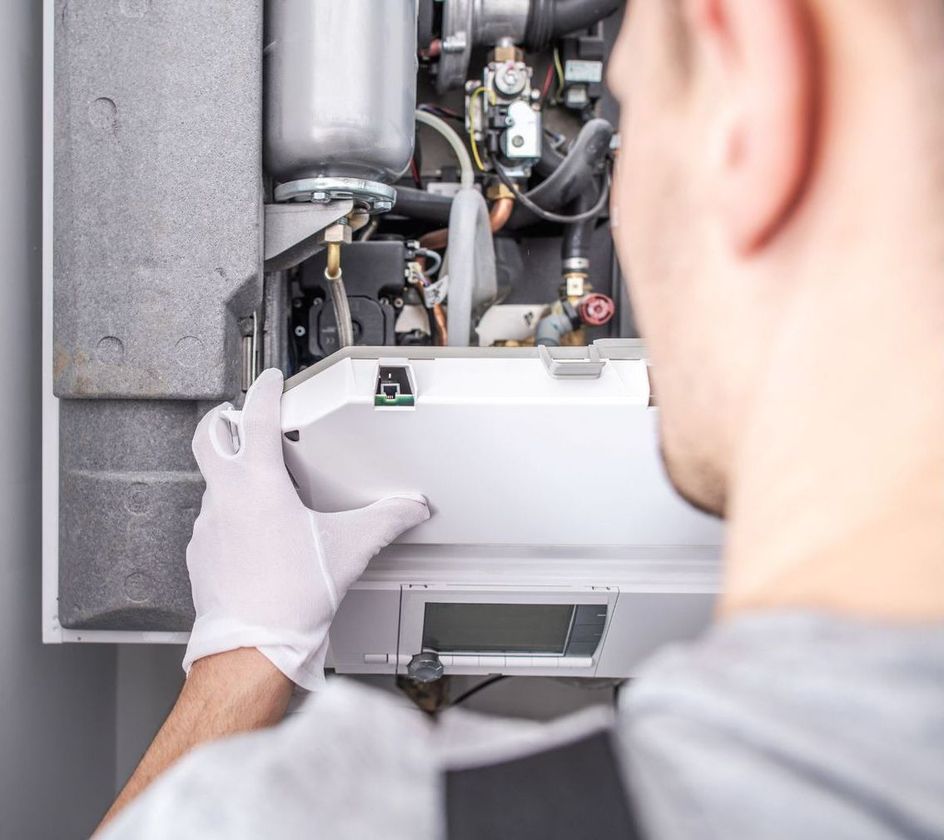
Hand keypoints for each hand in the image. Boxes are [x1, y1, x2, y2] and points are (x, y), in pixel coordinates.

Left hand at [182, 368, 429, 689]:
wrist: (252, 646)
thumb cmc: (290, 598)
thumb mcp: (349, 549)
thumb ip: (386, 520)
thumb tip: (410, 508)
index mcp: (258, 484)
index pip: (256, 417)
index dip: (264, 390)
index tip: (269, 380)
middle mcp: (225, 497)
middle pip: (208, 437)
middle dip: (222, 419)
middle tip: (239, 416)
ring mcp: (206, 525)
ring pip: (211, 481)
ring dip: (230, 472)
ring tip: (260, 485)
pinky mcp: (200, 552)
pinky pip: (211, 519)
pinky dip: (229, 513)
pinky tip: (253, 533)